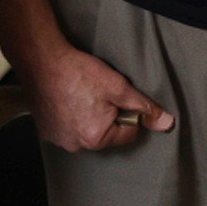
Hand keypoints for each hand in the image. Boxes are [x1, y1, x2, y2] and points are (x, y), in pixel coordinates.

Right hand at [28, 36, 176, 156]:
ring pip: (85, 132)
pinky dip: (69, 118)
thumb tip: (165, 122)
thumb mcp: (118, 86)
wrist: (41, 60)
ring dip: (87, 118)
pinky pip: (67, 129)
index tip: (115, 98)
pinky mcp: (45, 131)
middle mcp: (75, 144)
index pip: (128, 134)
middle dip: (106, 117)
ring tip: (79, 95)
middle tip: (96, 94)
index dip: (128, 114)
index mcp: (96, 137)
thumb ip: (143, 106)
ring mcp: (58, 139)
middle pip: (105, 135)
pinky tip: (66, 100)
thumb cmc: (78, 72)